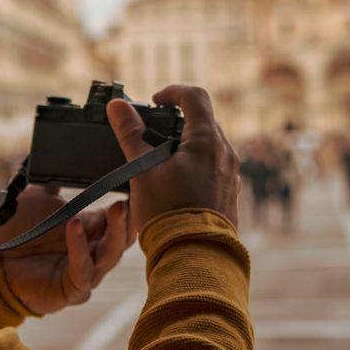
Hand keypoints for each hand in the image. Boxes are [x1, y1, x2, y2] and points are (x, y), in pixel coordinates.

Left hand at [0, 187, 133, 316]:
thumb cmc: (17, 229)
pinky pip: (83, 270)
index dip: (133, 201)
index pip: (123, 216)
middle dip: (133, 216)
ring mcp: (87, 272)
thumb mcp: (40, 197)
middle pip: (125, 236)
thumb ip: (57, 180)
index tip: (141, 180)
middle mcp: (95, 251)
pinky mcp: (73, 289)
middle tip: (136, 195)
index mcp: (94, 229)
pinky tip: (74, 225)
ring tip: (117, 207)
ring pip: (112, 255)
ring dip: (116, 231)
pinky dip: (80, 247)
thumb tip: (68, 154)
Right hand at [108, 85, 240, 230]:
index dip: (172, 92)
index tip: (155, 102)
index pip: (195, 96)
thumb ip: (130, 135)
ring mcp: (231, 174)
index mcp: (207, 140)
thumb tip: (117, 105)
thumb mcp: (142, 171)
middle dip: (179, 121)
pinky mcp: (230, 193)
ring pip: (211, 145)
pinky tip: (178, 184)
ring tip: (163, 162)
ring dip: (188, 144)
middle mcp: (226, 153)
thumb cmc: (168, 214)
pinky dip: (197, 165)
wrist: (194, 256)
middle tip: (154, 133)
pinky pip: (215, 167)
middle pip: (204, 121)